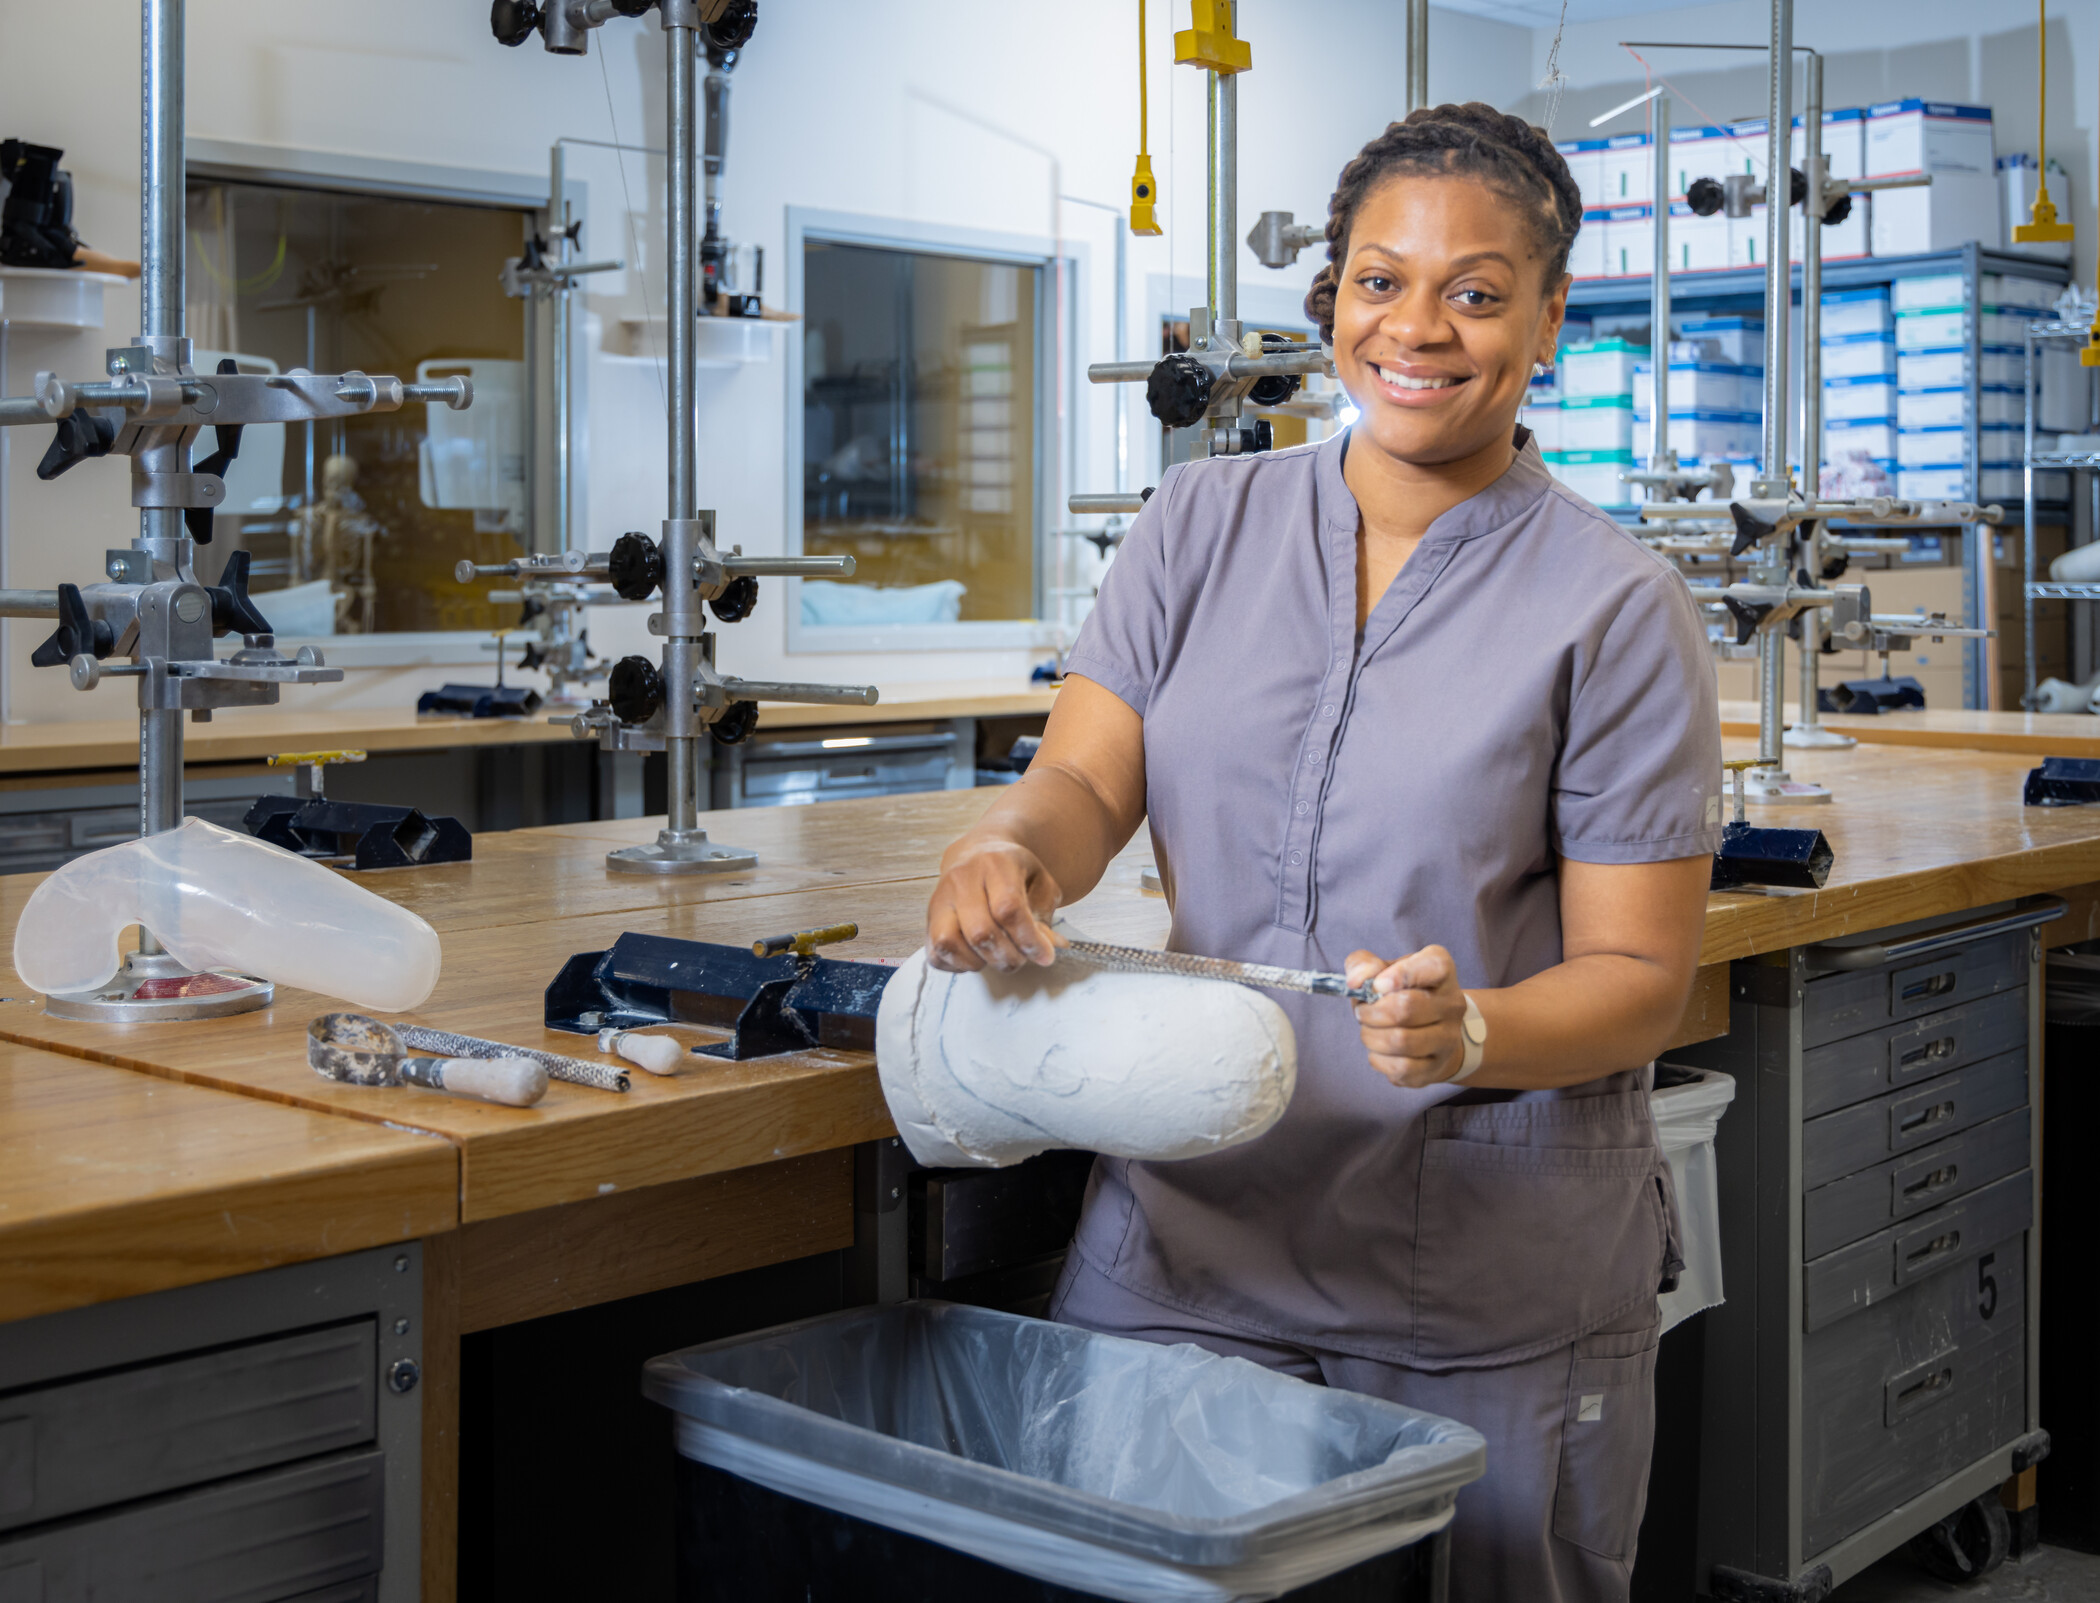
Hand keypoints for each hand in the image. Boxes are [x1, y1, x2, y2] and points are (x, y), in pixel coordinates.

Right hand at [927, 839, 1064, 971]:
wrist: (978, 853)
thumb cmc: (1013, 872)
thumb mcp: (1040, 882)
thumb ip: (1045, 916)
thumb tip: (1051, 948)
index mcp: (995, 864)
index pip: (1008, 909)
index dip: (1028, 940)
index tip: (1045, 956)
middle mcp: (961, 879)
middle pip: (980, 931)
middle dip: (1007, 956)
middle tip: (1021, 959)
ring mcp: (940, 899)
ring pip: (949, 943)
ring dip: (979, 962)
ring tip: (996, 957)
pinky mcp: (928, 918)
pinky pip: (935, 953)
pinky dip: (958, 965)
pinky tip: (977, 956)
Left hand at [1346, 945, 1465, 1087]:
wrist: (1428, 1030)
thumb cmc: (1400, 993)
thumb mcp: (1381, 969)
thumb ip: (1363, 964)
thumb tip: (1355, 982)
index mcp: (1441, 970)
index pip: (1433, 966)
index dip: (1400, 974)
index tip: (1377, 984)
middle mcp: (1452, 1003)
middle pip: (1406, 1008)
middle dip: (1372, 1012)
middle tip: (1362, 1012)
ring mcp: (1448, 1038)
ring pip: (1401, 1041)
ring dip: (1371, 1036)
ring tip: (1368, 1030)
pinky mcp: (1436, 1066)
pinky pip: (1401, 1067)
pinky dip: (1378, 1059)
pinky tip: (1378, 1050)